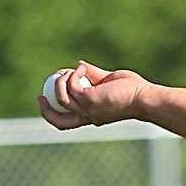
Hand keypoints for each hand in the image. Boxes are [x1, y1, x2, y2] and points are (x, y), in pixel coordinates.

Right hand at [37, 61, 151, 128]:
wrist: (144, 98)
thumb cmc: (132, 91)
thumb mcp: (107, 81)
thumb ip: (93, 75)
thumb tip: (79, 64)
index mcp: (91, 115)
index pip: (67, 121)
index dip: (53, 112)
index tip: (45, 97)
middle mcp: (88, 116)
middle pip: (58, 121)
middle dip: (45, 110)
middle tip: (40, 95)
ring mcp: (88, 109)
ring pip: (61, 97)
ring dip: (60, 81)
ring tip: (71, 71)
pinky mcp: (90, 100)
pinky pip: (71, 86)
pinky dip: (72, 74)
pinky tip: (81, 67)